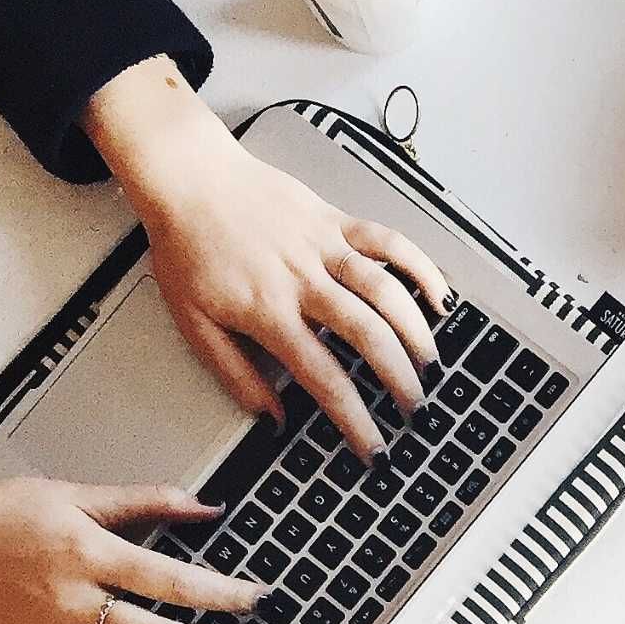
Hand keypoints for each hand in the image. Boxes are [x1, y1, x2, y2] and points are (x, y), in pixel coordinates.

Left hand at [83, 57, 452, 457]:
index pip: (323, 377)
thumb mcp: (194, 323)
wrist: (188, 177)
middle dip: (398, 378)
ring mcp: (323, 247)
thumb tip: (271, 417)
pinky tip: (438, 294)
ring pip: (386, 290)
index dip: (354, 418)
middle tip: (412, 407)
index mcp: (268, 312)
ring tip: (429, 362)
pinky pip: (389, 241)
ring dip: (416, 330)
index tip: (373, 446)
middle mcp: (303, 280)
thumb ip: (235, 374)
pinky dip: (419, 267)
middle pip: (367, 335)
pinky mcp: (335, 220)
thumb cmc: (187, 247)